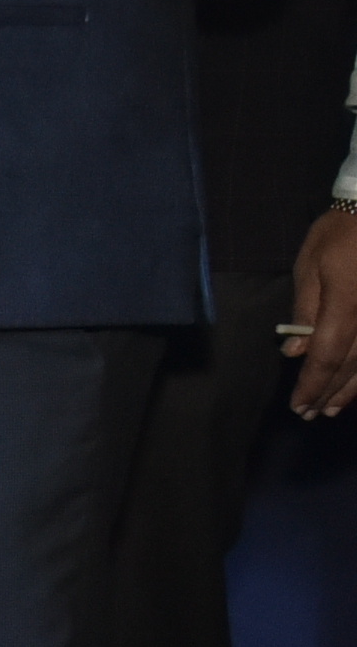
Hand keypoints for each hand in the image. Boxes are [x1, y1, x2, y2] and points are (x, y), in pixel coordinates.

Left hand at [292, 204, 356, 419]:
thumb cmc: (342, 232)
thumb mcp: (310, 264)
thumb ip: (305, 310)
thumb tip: (295, 351)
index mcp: (348, 304)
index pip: (327, 356)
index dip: (312, 384)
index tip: (298, 405)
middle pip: (353, 366)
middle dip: (329, 392)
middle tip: (309, 414)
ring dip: (353, 389)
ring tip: (332, 408)